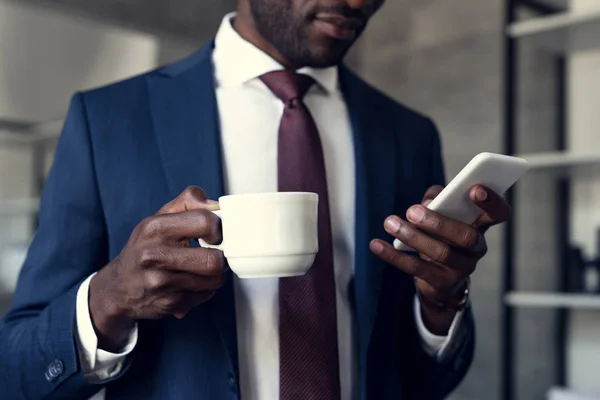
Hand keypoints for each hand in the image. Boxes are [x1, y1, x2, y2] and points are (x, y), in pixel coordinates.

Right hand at [89, 186, 227, 351]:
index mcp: (155, 228)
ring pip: (215, 279)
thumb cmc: (145, 248)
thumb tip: (217, 205)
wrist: (117, 287)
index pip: (205, 222)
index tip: (214, 233)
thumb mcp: (159, 217)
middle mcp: (154, 256)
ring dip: (214, 274)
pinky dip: (204, 288)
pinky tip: (191, 282)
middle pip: (215, 260)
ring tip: (201, 268)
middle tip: (212, 254)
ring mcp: (161, 283)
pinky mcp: (169, 304)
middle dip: (220, 257)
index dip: (218, 228)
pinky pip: (207, 294)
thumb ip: (189, 201)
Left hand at [369, 184, 510, 333]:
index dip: (492, 202)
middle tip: (413, 211)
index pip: (499, 214)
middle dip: (439, 222)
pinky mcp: (440, 283)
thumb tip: (431, 200)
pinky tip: (376, 244)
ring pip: (441, 253)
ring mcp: (460, 268)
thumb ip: (438, 199)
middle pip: (466, 236)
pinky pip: (416, 269)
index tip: (474, 188)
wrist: (439, 278)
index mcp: (480, 225)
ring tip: (390, 223)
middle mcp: (476, 248)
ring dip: (413, 236)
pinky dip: (393, 255)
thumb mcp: (441, 214)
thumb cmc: (441, 235)